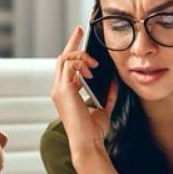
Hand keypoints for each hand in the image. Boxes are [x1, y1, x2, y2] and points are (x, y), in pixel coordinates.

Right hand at [51, 26, 118, 159]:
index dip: (72, 50)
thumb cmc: (93, 131)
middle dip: (72, 42)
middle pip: (62, 57)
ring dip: (80, 55)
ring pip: (64, 59)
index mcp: (66, 92)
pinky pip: (69, 66)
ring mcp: (59, 90)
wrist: (88, 143)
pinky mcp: (63, 91)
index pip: (66, 66)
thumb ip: (107, 94)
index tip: (80, 37)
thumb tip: (114, 80)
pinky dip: (80, 63)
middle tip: (80, 29)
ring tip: (94, 63)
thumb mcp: (103, 108)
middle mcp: (59, 89)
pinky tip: (91, 70)